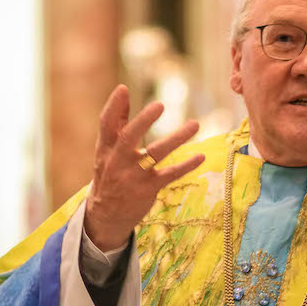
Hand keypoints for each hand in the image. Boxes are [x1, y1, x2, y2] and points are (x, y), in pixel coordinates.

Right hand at [84, 84, 204, 250]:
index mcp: (105, 148)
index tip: (123, 89)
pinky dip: (186, 166)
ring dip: (176, 138)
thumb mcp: (107, 150)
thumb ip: (117, 122)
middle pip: (128, 138)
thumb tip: (123, 90)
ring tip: (195, 124)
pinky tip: (201, 157)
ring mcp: (133, 176)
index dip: (113, 106)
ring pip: (155, 154)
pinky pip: (170, 175)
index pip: (106, 124)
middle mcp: (117, 160)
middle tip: (160, 105)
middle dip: (144, 121)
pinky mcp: (147, 189)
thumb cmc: (110, 174)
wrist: (105, 216)